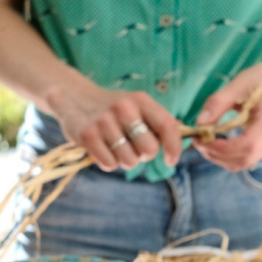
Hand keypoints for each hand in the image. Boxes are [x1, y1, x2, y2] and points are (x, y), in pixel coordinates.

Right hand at [46, 81, 181, 171]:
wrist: (73, 96)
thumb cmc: (115, 109)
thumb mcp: (138, 106)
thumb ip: (159, 121)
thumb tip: (188, 134)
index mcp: (140, 100)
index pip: (168, 126)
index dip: (174, 148)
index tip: (171, 160)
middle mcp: (123, 108)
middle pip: (149, 150)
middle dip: (144, 156)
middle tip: (134, 148)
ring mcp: (104, 121)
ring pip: (129, 161)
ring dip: (126, 160)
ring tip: (117, 147)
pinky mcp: (87, 135)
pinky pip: (110, 164)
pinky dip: (109, 162)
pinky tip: (103, 149)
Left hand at [191, 57, 261, 171]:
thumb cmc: (260, 79)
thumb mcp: (238, 84)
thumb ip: (218, 103)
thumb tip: (200, 123)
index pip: (247, 144)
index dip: (222, 148)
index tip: (201, 139)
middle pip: (245, 158)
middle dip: (218, 155)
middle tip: (198, 143)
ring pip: (245, 162)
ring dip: (221, 158)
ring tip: (204, 144)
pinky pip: (247, 159)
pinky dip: (229, 157)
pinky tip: (216, 146)